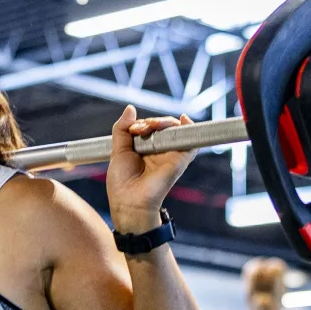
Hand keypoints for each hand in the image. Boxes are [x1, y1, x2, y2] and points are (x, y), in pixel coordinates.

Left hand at [106, 107, 196, 235]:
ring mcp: (171, 154)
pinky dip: (190, 128)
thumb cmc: (122, 182)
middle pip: (164, 126)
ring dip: (164, 122)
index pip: (150, 126)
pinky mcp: (180, 160)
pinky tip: (183, 120)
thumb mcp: (118, 150)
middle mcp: (160, 150)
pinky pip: (192, 141)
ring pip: (176, 129)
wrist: (128, 201)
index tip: (133, 129)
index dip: (144, 122)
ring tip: (150, 126)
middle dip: (153, 121)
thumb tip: (131, 108)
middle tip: (140, 129)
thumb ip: (122, 129)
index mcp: (146, 148)